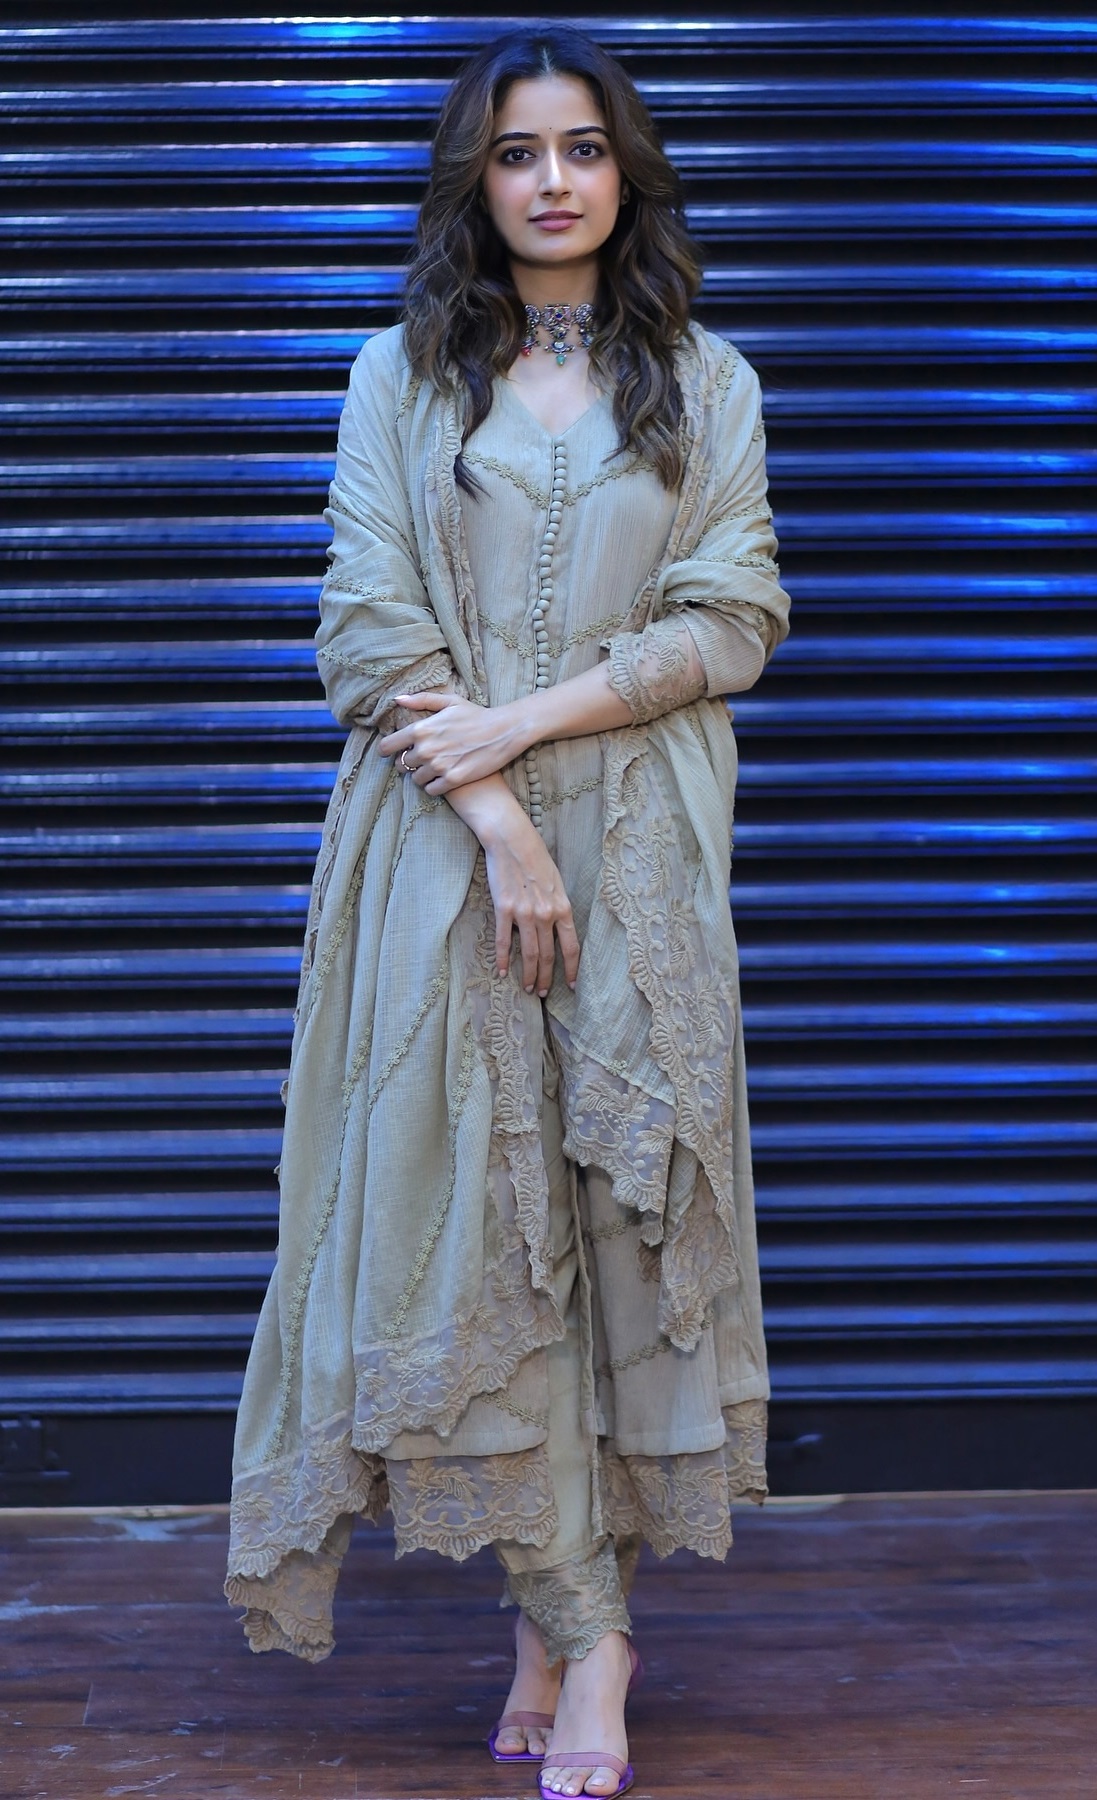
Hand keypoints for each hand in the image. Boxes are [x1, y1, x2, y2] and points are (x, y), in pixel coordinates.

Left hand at [378, 692, 525, 792]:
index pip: (388, 746)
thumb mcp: (450, 702)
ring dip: (421, 776)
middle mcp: (426, 749)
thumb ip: (421, 700)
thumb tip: (398, 700)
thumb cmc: (477, 715)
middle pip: (402, 765)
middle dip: (407, 763)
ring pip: (416, 779)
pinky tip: (441, 779)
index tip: (390, 752)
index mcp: (421, 729)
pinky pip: (431, 790)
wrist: (504, 732)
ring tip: (433, 769)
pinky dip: (433, 786)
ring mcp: (439, 766)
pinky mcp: (453, 780)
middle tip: (419, 760)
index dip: (386, 750)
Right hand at [480, 812, 579, 995]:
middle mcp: (546, 914)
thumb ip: (557, 906)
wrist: (511, 839)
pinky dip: (502, 958)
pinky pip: (503, 940)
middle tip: (542, 993)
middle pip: (548, 955)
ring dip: (528, 974)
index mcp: (562, 907)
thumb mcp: (556, 882)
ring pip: (529, 953)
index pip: (571, 946)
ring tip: (527, 987)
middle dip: (547, 977)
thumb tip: (558, 927)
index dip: (572, 969)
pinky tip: (501, 971)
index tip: (571, 985)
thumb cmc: (535, 857)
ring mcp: (524, 913)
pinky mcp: (503, 909)